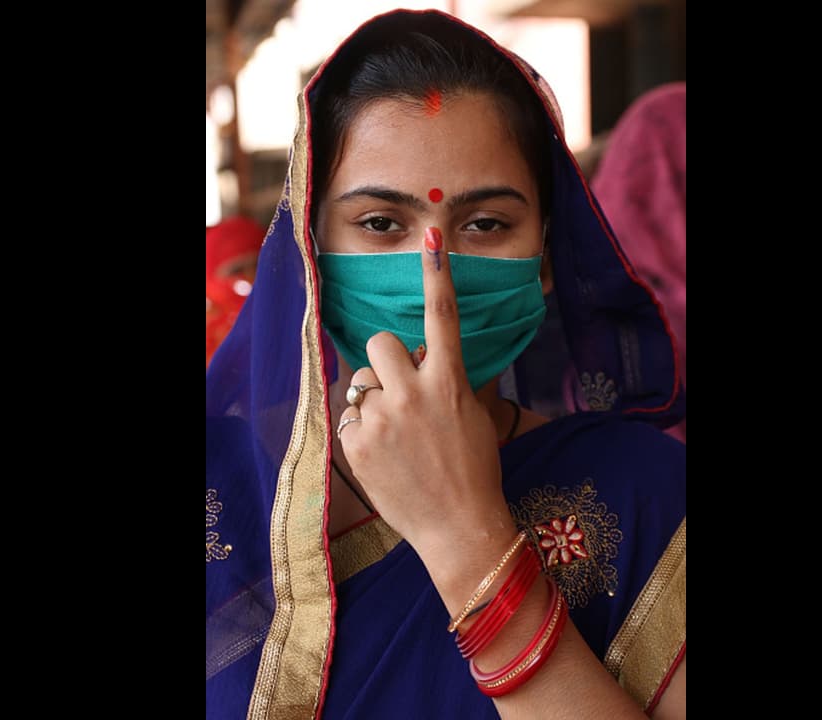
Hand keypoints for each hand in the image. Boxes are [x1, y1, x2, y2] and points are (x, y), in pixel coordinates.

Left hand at [336, 227, 516, 604]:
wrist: (460, 526)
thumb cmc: (473, 470)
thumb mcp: (471, 415)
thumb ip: (445, 380)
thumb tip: (422, 357)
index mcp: (450, 382)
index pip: (441, 317)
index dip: (436, 274)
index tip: (432, 235)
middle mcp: (415, 393)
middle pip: (380, 343)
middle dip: (387, 362)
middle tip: (401, 392)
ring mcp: (384, 419)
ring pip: (361, 381)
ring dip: (374, 398)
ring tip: (396, 435)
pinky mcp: (358, 444)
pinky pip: (348, 416)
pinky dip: (362, 431)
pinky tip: (385, 456)